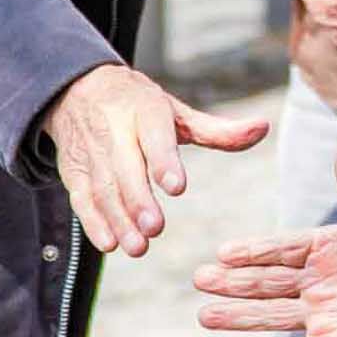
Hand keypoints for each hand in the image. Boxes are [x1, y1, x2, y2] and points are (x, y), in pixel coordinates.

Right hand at [41, 63, 270, 259]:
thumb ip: (218, 130)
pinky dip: (92, 222)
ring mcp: (91, 152)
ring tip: (138, 247)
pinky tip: (109, 244)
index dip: (163, 160)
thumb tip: (263, 128)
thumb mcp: (176, 112)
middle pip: (124, 167)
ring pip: (103, 187)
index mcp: (144, 110)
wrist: (76, 90)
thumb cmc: (138, 106)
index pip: (154, 135)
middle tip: (155, 228)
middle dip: (137, 199)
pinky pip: (81, 197)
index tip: (177, 186)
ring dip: (118, 218)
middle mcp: (114, 129)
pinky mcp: (72, 170)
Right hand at [195, 142, 336, 336]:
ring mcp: (319, 314)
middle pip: (266, 283)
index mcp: (321, 251)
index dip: (253, 251)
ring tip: (204, 316)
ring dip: (237, 318)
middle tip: (199, 280)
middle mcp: (314, 283)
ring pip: (270, 316)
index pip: (280, 249)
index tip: (223, 252)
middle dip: (232, 284)